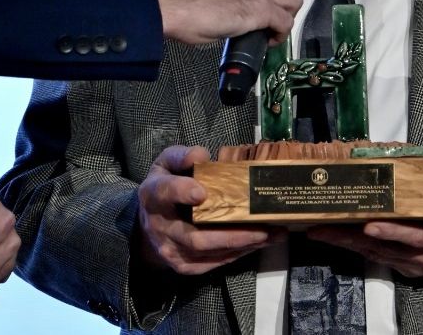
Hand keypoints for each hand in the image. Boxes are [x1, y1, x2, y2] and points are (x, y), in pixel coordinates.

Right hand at [136, 145, 277, 274]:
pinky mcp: (184, 266)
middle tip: (264, 227)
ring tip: (274, 234)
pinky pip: (214, 263)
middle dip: (233, 234)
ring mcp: (171, 251)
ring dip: (244, 245)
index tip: (202, 192)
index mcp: (154, 196)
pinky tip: (259, 242)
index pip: (165, 193)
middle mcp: (160, 228)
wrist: (148, 226)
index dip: (182, 193)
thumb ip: (182, 157)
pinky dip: (238, 253)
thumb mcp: (166, 165)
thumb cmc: (165, 188)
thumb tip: (202, 155)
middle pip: (196, 237)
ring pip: (209, 252)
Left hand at [307, 133, 422, 277]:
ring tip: (322, 232)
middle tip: (321, 229)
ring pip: (378, 255)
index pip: (414, 238)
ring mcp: (418, 265)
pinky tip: (342, 240)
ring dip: (349, 245)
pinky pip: (383, 258)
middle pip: (384, 249)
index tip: (369, 225)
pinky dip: (361, 250)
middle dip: (351, 239)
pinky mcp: (412, 266)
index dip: (391, 233)